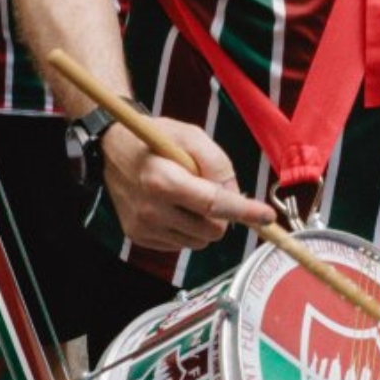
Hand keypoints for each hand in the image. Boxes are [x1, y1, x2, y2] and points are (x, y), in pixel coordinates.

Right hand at [102, 122, 273, 252]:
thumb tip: (235, 196)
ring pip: (199, 241)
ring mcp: (143, 226)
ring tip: (186, 196)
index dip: (244, 211)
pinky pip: (181, 244)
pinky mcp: (139, 237)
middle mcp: (150, 209)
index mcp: (162, 180)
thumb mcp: (191, 135)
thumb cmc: (155, 138)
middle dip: (221, 214)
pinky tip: (172, 206)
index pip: (213, 205)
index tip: (266, 217)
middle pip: (212, 229)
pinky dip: (186, 228)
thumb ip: (218, 164)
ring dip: (203, 222)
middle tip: (207, 189)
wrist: (113, 148)